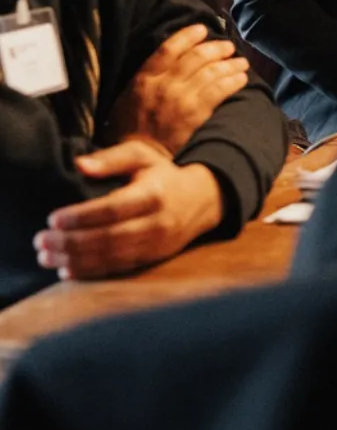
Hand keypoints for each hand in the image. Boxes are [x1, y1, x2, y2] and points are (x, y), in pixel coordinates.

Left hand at [33, 141, 224, 279]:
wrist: (202, 200)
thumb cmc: (163, 175)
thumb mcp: (143, 157)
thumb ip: (112, 159)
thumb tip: (80, 165)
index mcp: (153, 194)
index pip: (113, 209)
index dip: (81, 216)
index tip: (52, 219)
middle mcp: (157, 222)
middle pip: (109, 237)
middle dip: (71, 242)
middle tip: (40, 241)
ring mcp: (156, 244)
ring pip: (111, 256)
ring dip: (75, 259)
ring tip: (46, 256)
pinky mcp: (153, 258)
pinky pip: (119, 268)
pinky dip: (91, 272)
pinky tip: (66, 270)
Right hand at [108, 24, 249, 153]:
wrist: (138, 156)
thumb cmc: (128, 128)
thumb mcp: (127, 96)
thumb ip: (148, 77)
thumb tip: (172, 59)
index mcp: (144, 78)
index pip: (169, 49)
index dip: (188, 36)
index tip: (202, 29)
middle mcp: (164, 85)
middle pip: (196, 57)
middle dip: (216, 48)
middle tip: (228, 46)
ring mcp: (181, 99)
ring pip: (211, 72)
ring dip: (230, 64)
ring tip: (241, 62)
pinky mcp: (196, 114)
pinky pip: (219, 91)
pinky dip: (233, 81)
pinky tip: (242, 78)